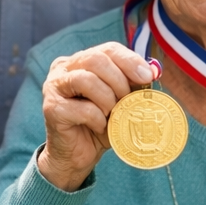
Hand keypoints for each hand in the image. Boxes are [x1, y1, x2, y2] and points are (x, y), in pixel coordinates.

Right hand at [37, 41, 155, 191]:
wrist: (78, 155)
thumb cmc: (100, 124)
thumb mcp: (120, 101)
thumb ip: (132, 84)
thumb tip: (154, 71)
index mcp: (80, 60)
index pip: (107, 49)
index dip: (130, 60)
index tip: (148, 76)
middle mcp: (63, 68)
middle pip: (95, 59)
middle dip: (119, 80)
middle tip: (128, 99)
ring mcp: (53, 86)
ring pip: (86, 80)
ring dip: (107, 100)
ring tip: (112, 114)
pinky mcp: (51, 108)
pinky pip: (83, 108)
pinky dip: (98, 119)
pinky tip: (99, 127)